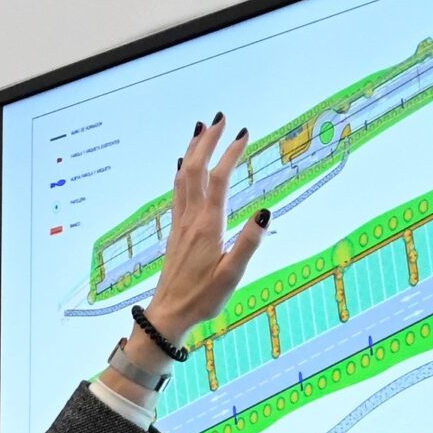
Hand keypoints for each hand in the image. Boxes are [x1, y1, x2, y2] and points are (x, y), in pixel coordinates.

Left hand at [135, 113, 270, 356]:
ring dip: (193, 151)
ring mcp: (180, 224)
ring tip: (202, 129)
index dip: (230, 154)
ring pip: (182, 177)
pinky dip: (182, 171)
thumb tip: (265, 211)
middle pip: (196, 170)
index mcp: (208, 227)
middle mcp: (191, 219)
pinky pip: (177, 192)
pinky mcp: (174, 232)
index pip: (220, 180)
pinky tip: (182, 165)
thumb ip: (249, 244)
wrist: (168, 315)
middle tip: (220, 118)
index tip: (244, 133)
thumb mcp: (232, 276)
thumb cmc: (202, 299)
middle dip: (208, 142)